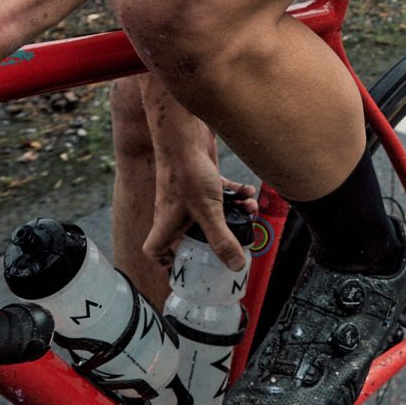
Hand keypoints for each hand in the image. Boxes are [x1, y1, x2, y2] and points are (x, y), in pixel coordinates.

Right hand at [141, 95, 254, 271]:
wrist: (185, 137)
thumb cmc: (187, 175)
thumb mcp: (209, 213)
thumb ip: (223, 240)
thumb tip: (236, 267)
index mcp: (166, 225)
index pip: (155, 251)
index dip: (167, 261)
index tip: (187, 266)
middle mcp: (175, 212)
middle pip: (193, 234)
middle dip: (219, 236)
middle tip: (236, 239)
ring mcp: (189, 197)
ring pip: (211, 213)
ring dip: (234, 213)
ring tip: (250, 210)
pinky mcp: (202, 181)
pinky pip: (220, 194)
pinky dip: (235, 193)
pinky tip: (247, 191)